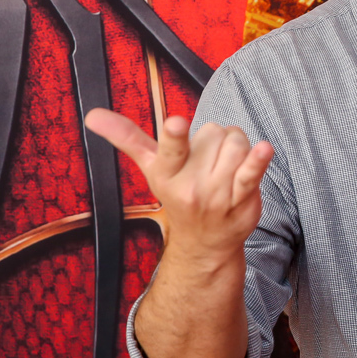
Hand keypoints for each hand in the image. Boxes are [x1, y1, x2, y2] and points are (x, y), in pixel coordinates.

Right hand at [84, 108, 273, 265]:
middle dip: (218, 138)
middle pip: (216, 132)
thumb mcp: (150, 166)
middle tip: (209, 160)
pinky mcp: (241, 199)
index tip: (175, 122)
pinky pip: (252, 174)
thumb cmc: (177, 194)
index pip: (171, 149)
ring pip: (237, 143)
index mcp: (166, 171)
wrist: (205, 243)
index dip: (174, 135)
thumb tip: (92, 114)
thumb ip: (125, 136)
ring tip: (227, 165)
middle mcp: (190, 184)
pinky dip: (259, 161)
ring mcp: (217, 194)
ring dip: (239, 146)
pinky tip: (264, 149)